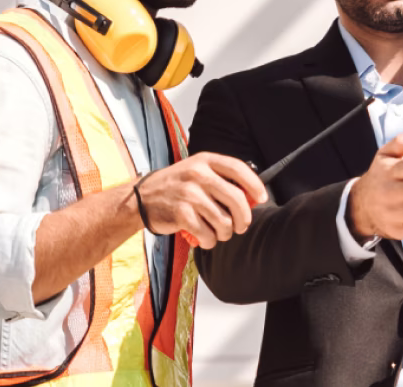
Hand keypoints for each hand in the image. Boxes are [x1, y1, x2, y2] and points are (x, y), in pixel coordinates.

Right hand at [135, 152, 267, 248]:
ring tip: (219, 233)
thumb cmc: (175, 186)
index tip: (262, 198)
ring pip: (224, 221)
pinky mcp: (181, 214)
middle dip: (244, 219)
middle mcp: (198, 174)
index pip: (238, 169)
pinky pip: (208, 234)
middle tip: (241, 226)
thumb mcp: (195, 171)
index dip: (255, 185)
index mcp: (205, 160)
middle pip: (237, 200)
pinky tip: (206, 238)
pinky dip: (210, 241)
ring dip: (225, 233)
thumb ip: (220, 179)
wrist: (141, 199)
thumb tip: (252, 198)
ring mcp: (189, 194)